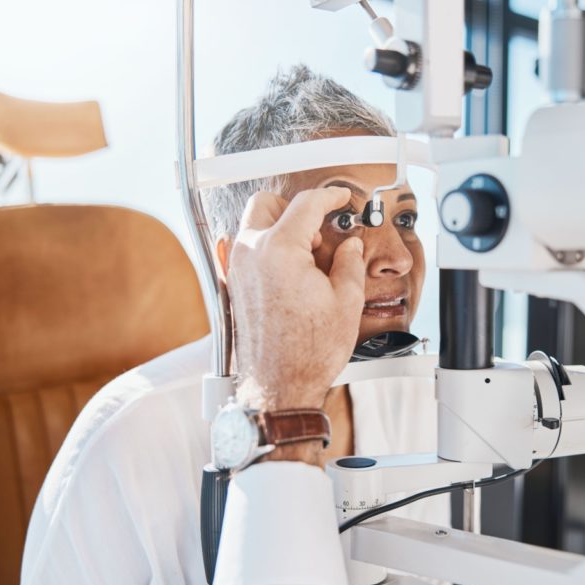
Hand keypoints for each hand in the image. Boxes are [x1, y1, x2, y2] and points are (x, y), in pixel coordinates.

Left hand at [228, 187, 365, 415]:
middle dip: (295, 207)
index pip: (305, 203)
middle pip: (266, 203)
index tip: (341, 198)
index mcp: (280, 249)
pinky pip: (249, 250)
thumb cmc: (308, 352)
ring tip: (311, 256)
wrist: (279, 387)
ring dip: (280, 227)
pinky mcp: (235, 286)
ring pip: (254, 225)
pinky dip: (270, 249)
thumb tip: (349, 246)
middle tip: (321, 228)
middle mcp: (251, 253)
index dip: (330, 196)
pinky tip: (295, 273)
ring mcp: (238, 270)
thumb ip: (349, 263)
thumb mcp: (346, 302)